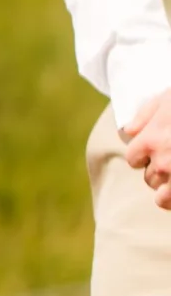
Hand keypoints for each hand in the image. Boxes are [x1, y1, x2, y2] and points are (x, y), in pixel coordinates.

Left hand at [129, 90, 170, 208]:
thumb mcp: (166, 99)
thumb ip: (145, 115)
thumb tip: (129, 131)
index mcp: (151, 141)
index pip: (134, 159)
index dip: (144, 157)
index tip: (155, 153)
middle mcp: (163, 163)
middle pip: (150, 178)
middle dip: (160, 172)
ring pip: (163, 196)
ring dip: (169, 189)